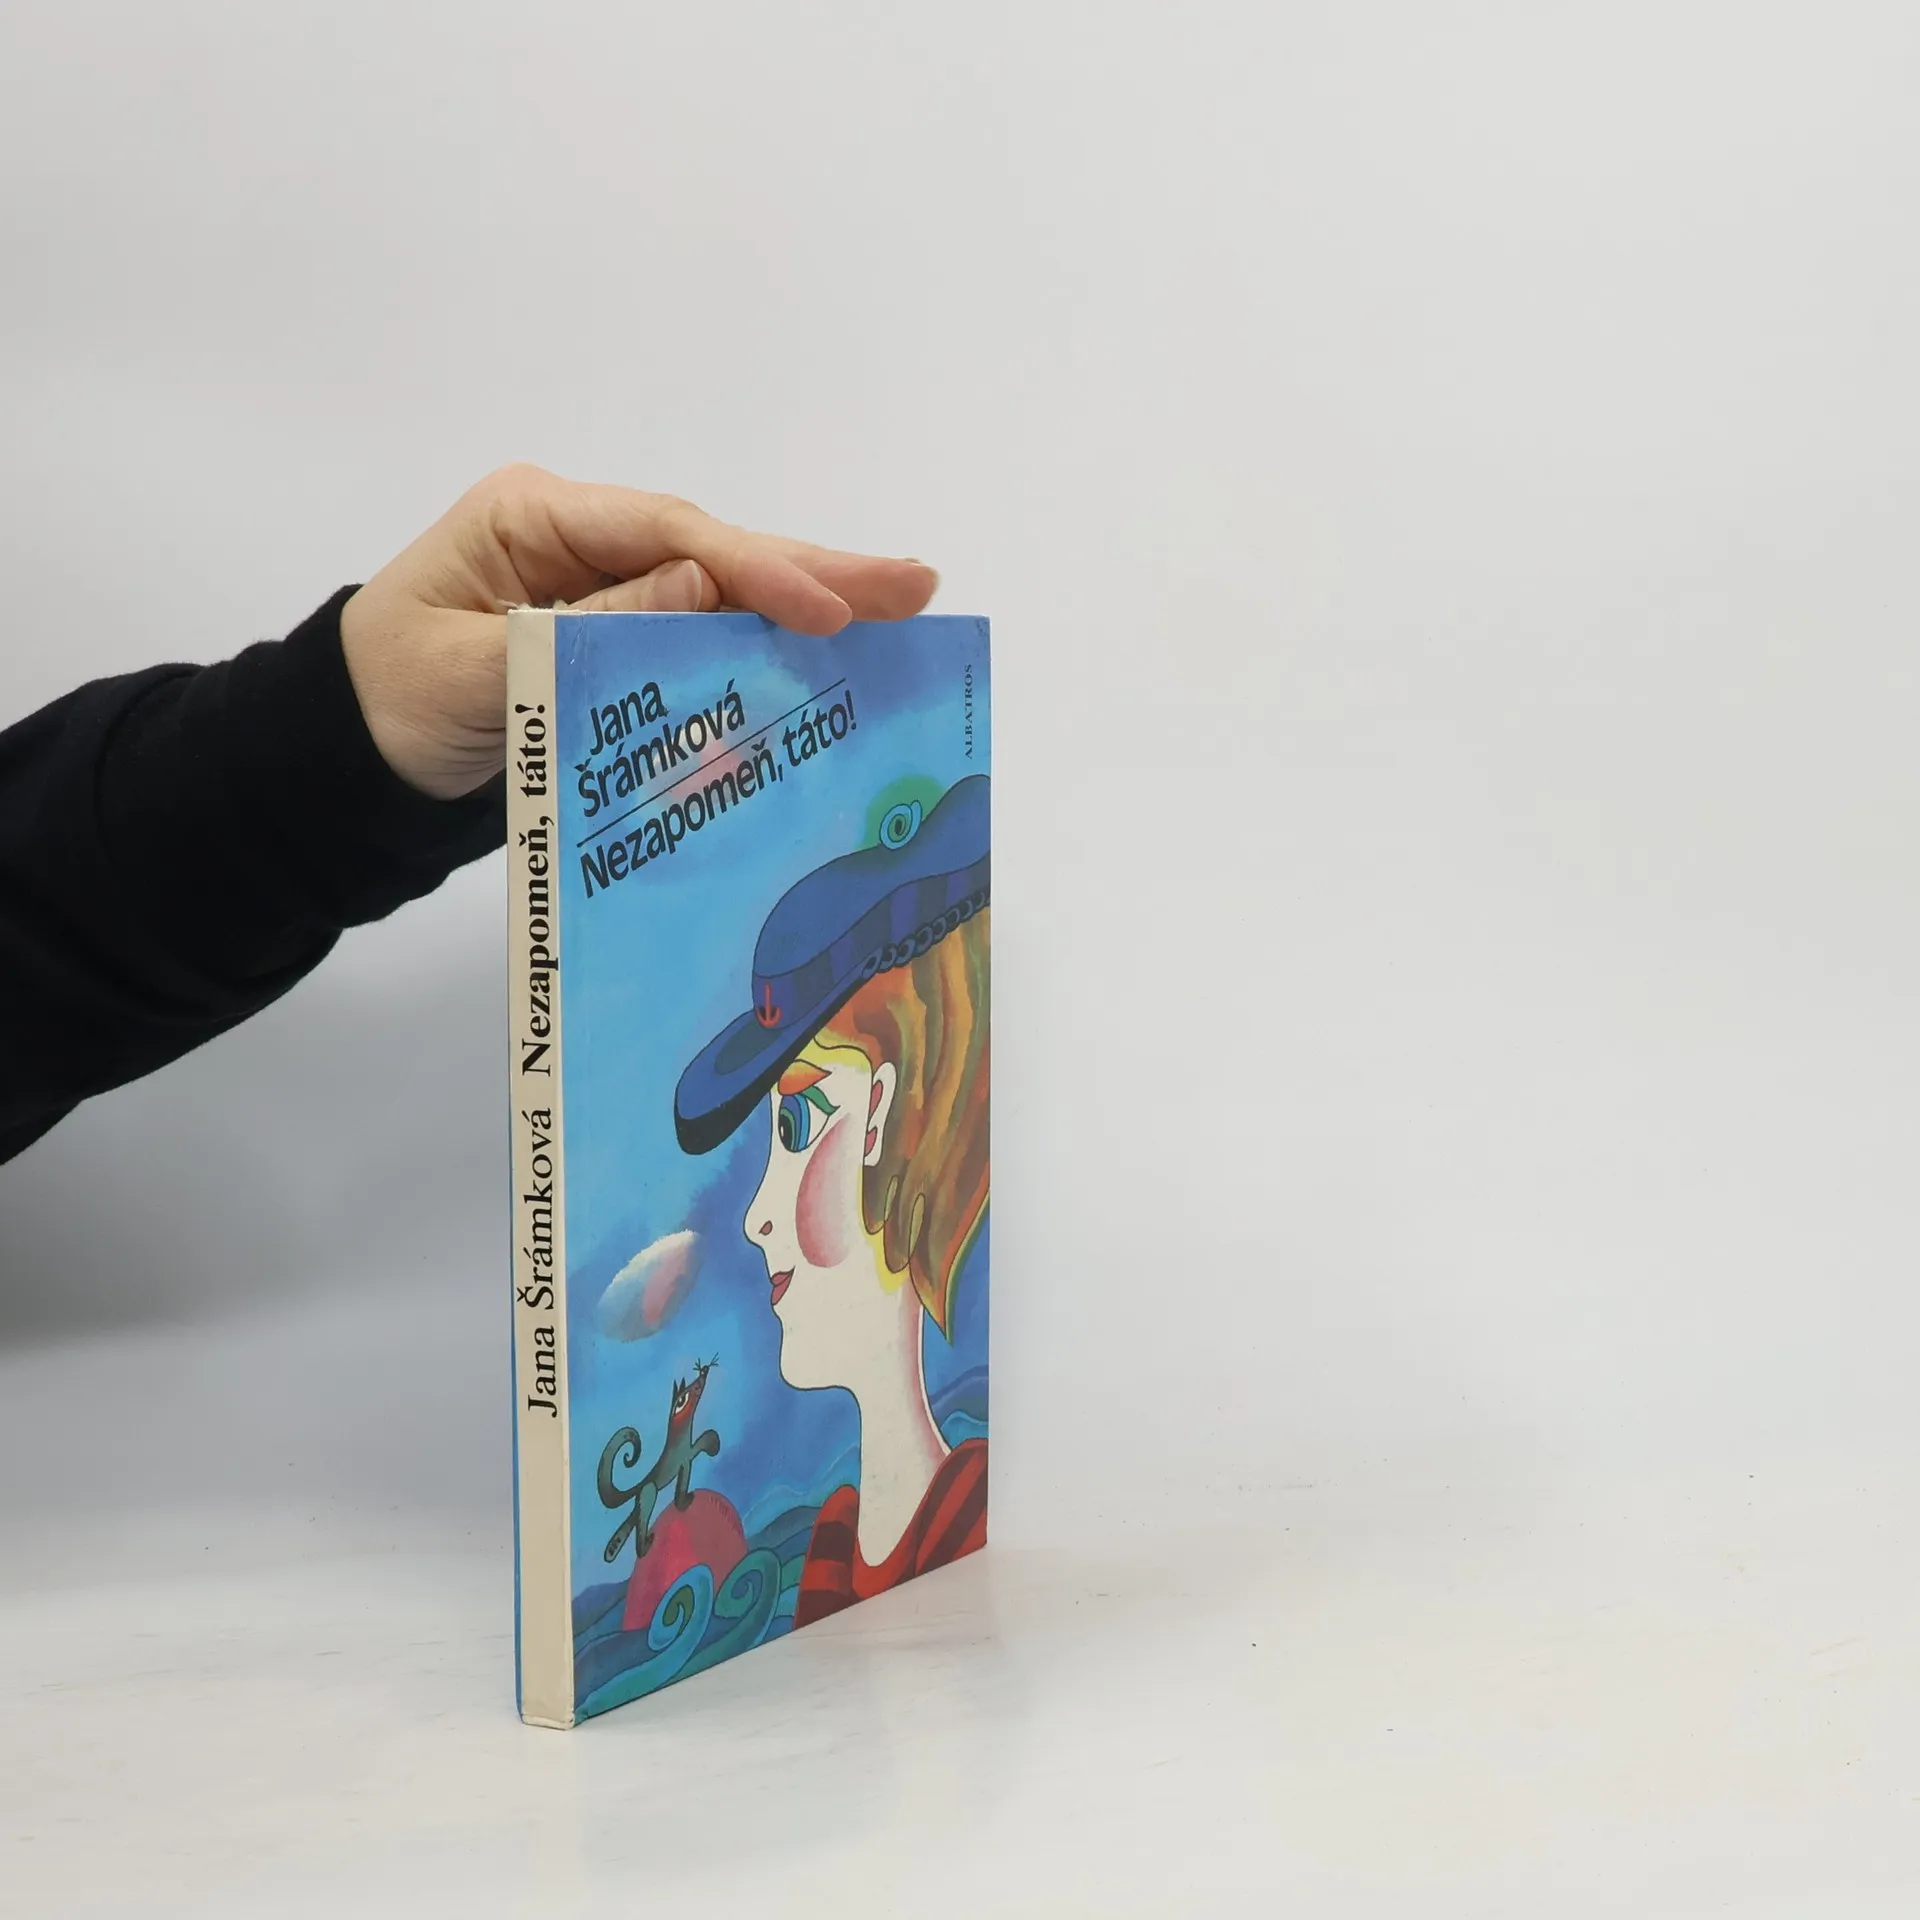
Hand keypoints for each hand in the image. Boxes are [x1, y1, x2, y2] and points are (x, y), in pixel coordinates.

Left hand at [338, 465, 938, 798]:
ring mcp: (605, 582)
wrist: (352, 749)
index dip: (755, 571)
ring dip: (810, 601)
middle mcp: (584, 535)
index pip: (668, 532)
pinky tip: (834, 653)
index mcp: (536, 517)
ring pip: (722, 587)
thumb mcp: (479, 666)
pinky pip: (703, 634)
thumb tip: (702, 586)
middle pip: (715, 546)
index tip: (828, 614)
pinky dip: (766, 645)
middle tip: (915, 584)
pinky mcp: (618, 631)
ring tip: (901, 608)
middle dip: (817, 568)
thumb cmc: (392, 698)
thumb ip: (587, 627)